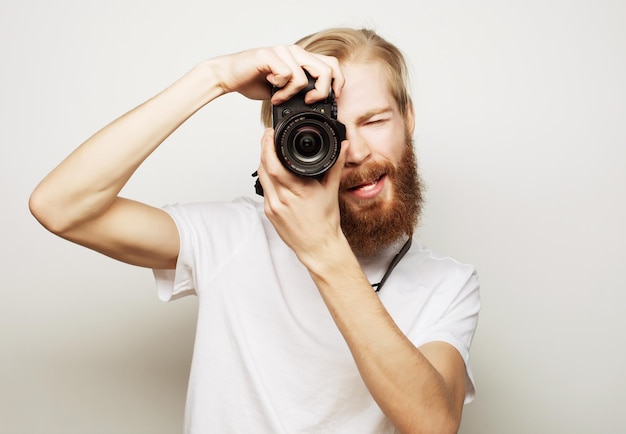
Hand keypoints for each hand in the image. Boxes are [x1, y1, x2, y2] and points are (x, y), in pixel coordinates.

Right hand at [207, 45, 344, 103]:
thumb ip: (300, 92)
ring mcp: (282, 51)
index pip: (331, 64)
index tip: (332, 99)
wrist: (229, 75)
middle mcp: (294, 51)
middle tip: (308, 101)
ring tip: (279, 97)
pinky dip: (280, 88)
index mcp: (301, 59)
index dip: (338, 82)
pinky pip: (286, 74)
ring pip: (303, 76)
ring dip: (291, 94)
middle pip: (325, 69)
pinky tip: (271, 89)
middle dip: (320, 92)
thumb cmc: (254, 81)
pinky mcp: (268, 55)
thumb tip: (317, 105)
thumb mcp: (284, 90)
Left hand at [256, 128, 349, 264]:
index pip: (275, 164)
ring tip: (269, 152)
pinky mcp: (269, 213)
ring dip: (263, 162)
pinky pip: (264, 190)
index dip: (268, 146)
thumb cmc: (325, 222)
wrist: (318, 246)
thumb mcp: (332, 190)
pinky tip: (274, 174)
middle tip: (268, 138)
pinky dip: (267, 179)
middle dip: (263, 149)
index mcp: (298, 190)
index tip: (270, 134)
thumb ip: (336, 165)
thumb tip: (344, 146)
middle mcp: (282, 199)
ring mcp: (273, 206)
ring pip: (261, 177)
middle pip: (263, 167)